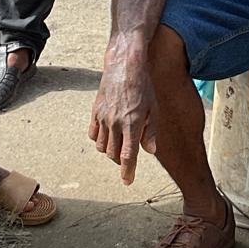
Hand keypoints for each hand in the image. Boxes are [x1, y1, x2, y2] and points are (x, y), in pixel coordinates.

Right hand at [89, 43, 157, 183]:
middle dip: (120, 161)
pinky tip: (108, 136)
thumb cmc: (144, 87)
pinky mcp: (95, 111)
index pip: (128, 155)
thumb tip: (150, 151)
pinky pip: (93, 134)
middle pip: (114, 154)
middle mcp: (116, 123)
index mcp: (133, 124)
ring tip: (119, 146)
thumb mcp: (154, 109)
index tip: (127, 181)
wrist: (125, 66)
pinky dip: (99, 140)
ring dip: (110, 151)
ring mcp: (103, 118)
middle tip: (127, 159)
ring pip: (102, 147)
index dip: (128, 171)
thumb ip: (151, 131)